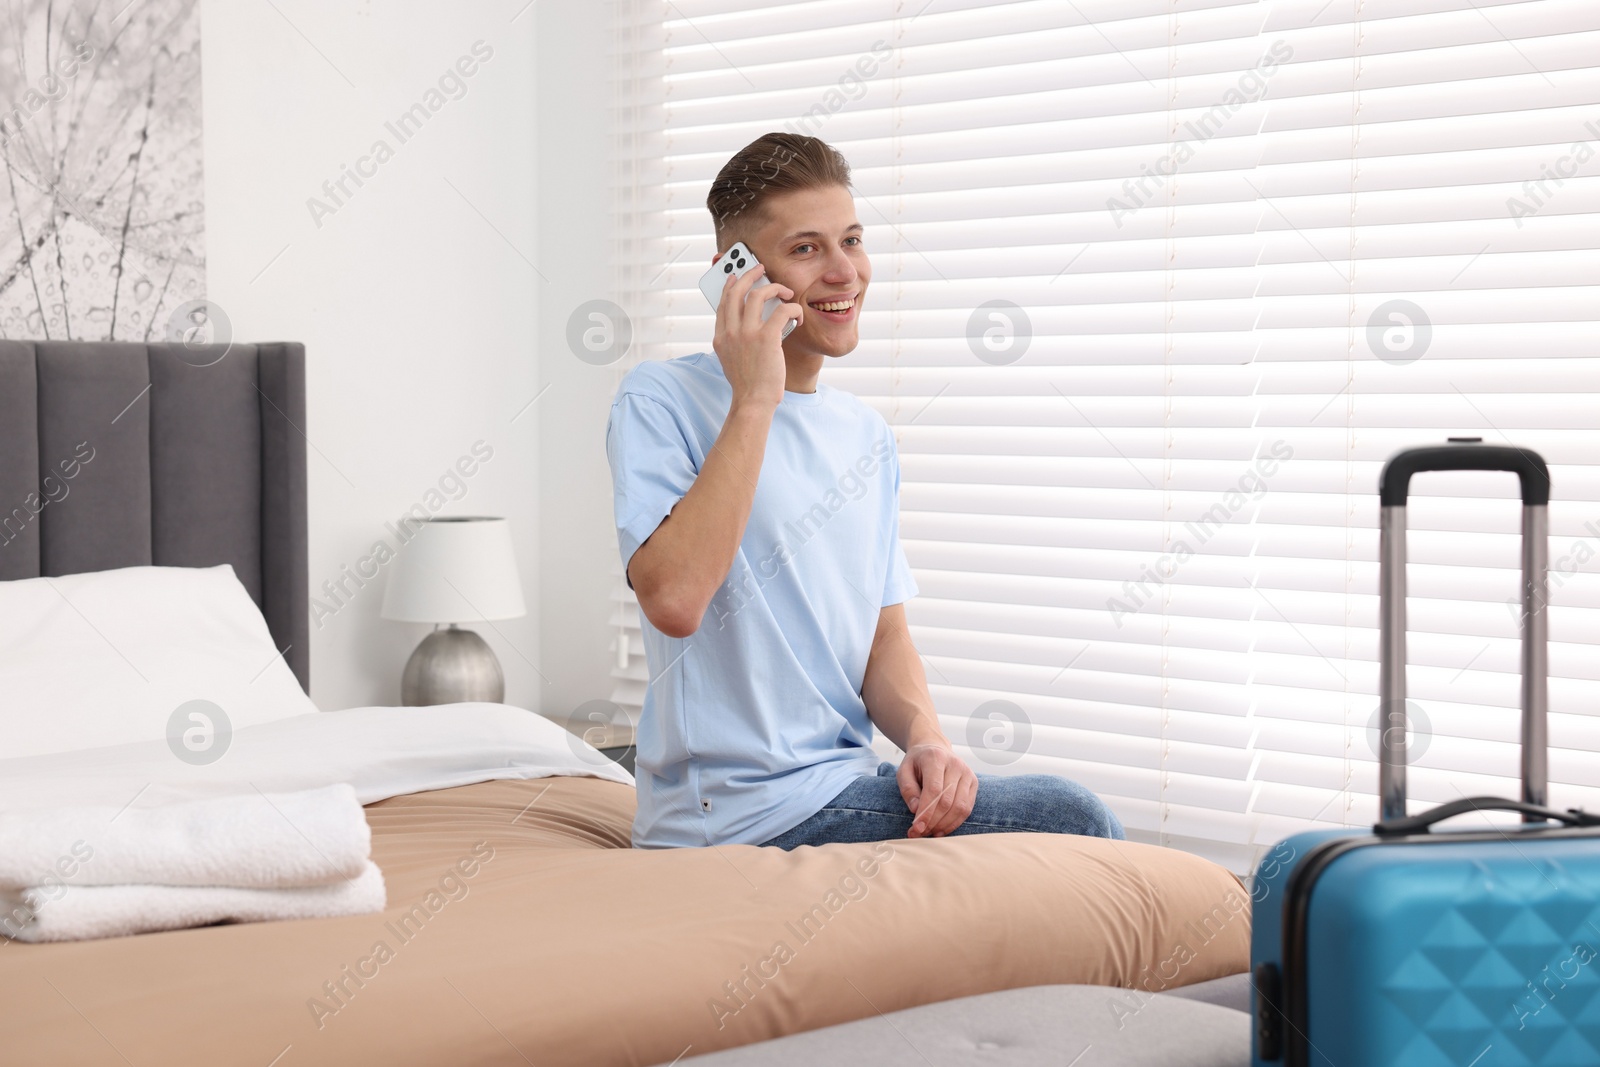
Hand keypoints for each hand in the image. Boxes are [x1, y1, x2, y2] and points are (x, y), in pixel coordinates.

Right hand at [712, 261, 801, 411]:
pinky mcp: (766, 338)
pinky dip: (792, 308)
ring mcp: (747, 334)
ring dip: (774, 287)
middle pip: (736, 291)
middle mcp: (730, 332)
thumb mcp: (731, 360)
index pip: (723, 303)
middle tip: (760, 268)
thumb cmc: (747, 384)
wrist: (753, 401)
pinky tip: (797, 313)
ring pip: (757, 294)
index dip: (729, 286)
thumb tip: (749, 324)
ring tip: (785, 291)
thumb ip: (735, 341)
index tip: (735, 276)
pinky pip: (782, 310)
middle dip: (749, 274)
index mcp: (720, 337)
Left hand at [897, 742, 977, 837]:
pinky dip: (954, 823)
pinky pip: (967, 808)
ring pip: (960, 807)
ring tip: (929, 833)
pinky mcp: (974, 783)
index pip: (934, 789)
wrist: (934, 749)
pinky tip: (941, 829)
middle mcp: (955, 764)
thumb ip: (907, 789)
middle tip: (918, 833)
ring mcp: (968, 773)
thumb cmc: (917, 762)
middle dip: (933, 822)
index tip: (916, 827)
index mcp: (936, 758)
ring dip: (944, 825)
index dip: (926, 812)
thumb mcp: (904, 770)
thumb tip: (915, 810)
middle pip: (947, 801)